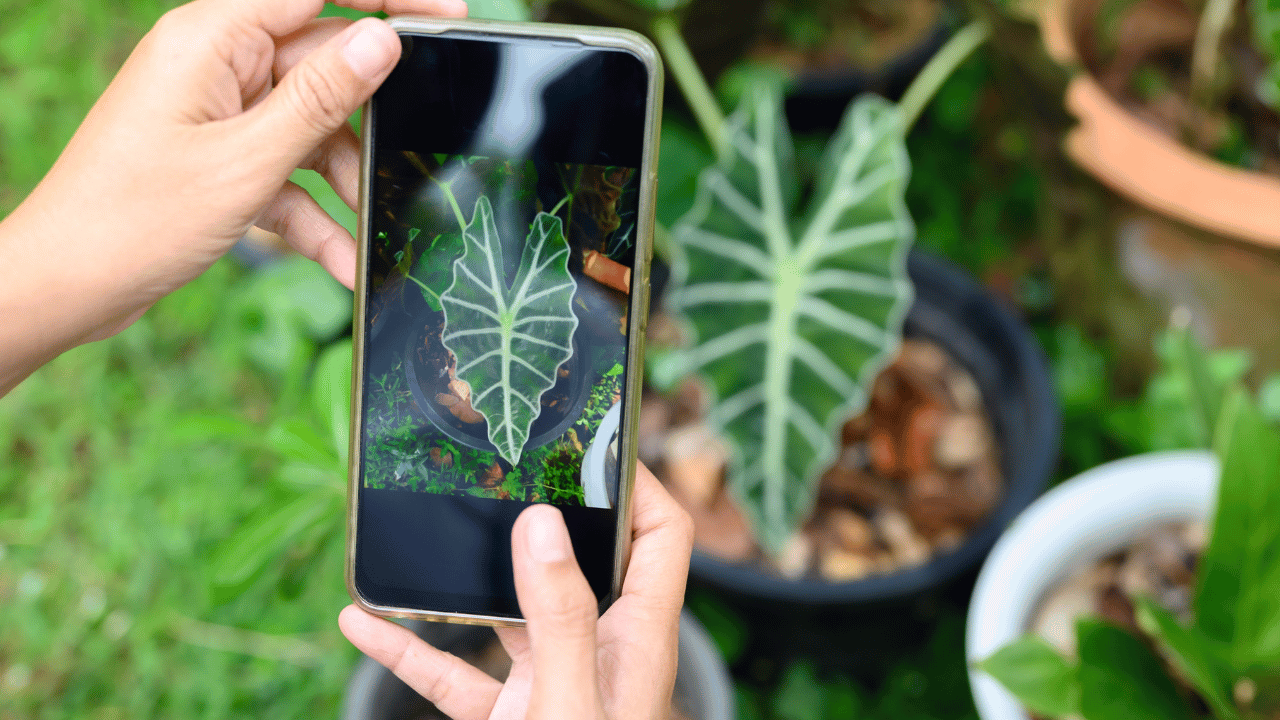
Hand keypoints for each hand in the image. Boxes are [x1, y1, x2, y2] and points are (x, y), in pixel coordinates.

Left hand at [0, 0, 466, 392]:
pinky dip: (314, 214)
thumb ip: (320, 99)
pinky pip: (286, 172)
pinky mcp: (220, 157)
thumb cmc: (135, 218)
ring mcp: (218, 112)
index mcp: (212, 39)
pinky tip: (342, 260)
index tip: (448, 17)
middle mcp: (217, 65)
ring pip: (312, 127)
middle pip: (322, 67)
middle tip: (418, 149)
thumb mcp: (247, 162)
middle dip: (369, 119)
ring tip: (369, 229)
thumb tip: (383, 40)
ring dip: (345, 180)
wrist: (67, 286)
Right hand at [339, 462, 695, 718]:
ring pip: (506, 609)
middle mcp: (598, 649)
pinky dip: (410, 647)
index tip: (592, 437)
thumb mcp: (571, 704)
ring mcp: (550, 682)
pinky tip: (361, 623)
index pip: (662, 535)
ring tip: (423, 530)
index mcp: (638, 637)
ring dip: (460, 576)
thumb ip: (561, 617)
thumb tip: (541, 522)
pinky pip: (454, 672)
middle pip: (578, 558)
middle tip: (494, 465)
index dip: (639, 480)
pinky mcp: (508, 716)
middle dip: (537, 510)